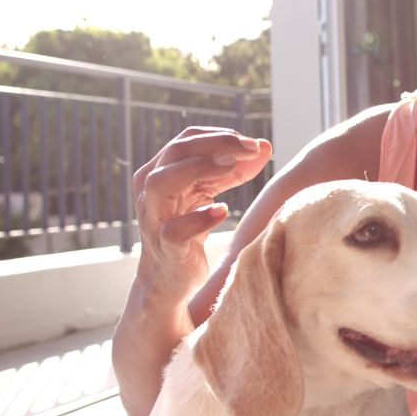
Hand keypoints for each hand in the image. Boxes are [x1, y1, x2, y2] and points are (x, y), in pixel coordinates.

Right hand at [132, 127, 271, 306]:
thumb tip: (265, 145)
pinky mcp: (165, 248)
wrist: (172, 279)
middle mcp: (151, 190)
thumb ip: (236, 171)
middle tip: (249, 148)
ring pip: (162, 183)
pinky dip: (199, 218)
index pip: (186, 139)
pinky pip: (175, 230)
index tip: (251, 143)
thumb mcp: (212, 194)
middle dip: (215, 145)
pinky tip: (222, 211)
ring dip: (198, 168)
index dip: (219, 136)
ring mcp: (154, 219)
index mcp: (161, 171)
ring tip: (231, 166)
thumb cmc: (191, 229)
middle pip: (175, 152)